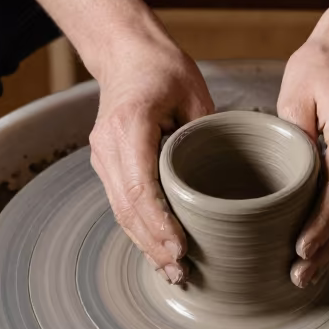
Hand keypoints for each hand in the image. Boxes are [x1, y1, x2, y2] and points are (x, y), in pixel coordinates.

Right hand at [88, 28, 213, 280]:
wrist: (125, 54)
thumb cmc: (163, 69)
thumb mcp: (196, 94)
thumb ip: (205, 136)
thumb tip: (225, 182)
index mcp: (130, 124)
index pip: (141, 186)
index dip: (159, 222)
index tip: (180, 247)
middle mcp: (109, 144)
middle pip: (127, 208)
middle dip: (153, 245)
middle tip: (181, 273)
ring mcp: (103, 156)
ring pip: (120, 211)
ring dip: (144, 244)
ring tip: (173, 272)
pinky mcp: (107, 164)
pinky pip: (121, 203)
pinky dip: (140, 229)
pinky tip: (159, 250)